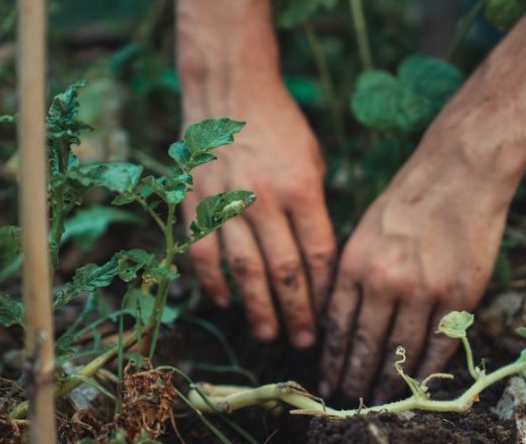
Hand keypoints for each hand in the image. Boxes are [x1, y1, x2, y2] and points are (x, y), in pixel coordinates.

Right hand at [182, 84, 335, 347]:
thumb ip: (315, 208)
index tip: (329, 317)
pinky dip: (214, 282)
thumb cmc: (280, 126)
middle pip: (284, 271)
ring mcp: (226, 201)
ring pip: (244, 270)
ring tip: (268, 335)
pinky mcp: (196, 201)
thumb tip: (317, 261)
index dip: (324, 291)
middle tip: (303, 343)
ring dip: (256, 308)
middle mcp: (264, 199)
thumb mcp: (312, 160)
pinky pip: (204, 252)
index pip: (317, 254)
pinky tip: (225, 303)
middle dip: (296, 312)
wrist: (230, 91)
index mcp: (302, 188)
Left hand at [319, 113, 519, 402]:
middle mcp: (384, 281)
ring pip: (401, 351)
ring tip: (381, 396)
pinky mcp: (459, 295)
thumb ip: (353, 273)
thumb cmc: (408, 196)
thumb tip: (341, 317)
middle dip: (355, 376)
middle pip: (365, 344)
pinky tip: (419, 382)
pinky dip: (428, 368)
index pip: (337, 325)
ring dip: (389, 379)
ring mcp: (423, 290)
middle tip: (349, 397)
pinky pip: (440, 344)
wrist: (459, 171)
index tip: (328, 378)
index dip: (332, 358)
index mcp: (355, 263)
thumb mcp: (364, 229)